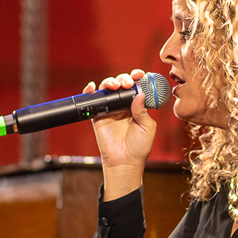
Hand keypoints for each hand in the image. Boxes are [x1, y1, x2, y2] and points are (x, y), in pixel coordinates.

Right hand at [86, 70, 155, 190]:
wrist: (125, 161)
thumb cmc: (139, 147)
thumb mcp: (148, 127)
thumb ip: (143, 110)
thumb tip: (139, 94)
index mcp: (137, 106)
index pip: (136, 87)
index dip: (137, 78)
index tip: (140, 75)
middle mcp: (123, 105)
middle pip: (121, 84)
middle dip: (124, 79)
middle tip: (128, 84)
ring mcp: (110, 109)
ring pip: (107, 89)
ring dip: (110, 82)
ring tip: (115, 86)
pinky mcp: (98, 116)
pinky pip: (92, 101)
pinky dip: (90, 91)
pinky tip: (92, 87)